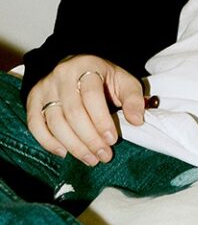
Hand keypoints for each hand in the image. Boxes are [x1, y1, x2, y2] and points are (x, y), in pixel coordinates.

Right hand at [26, 54, 144, 165]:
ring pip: (55, 122)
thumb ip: (133, 98)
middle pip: (73, 112)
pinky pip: (36, 126)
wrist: (75, 67)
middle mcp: (62, 74)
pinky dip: (49, 143)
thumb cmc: (102, 78)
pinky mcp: (33, 100)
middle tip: (103, 155)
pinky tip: (65, 152)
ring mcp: (45, 87)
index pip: (92, 96)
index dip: (102, 121)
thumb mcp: (122, 80)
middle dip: (90, 139)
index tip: (112, 140)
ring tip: (90, 159)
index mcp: (86, 65)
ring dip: (73, 146)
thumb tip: (137, 120)